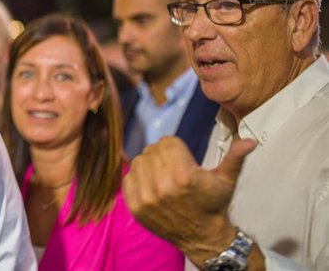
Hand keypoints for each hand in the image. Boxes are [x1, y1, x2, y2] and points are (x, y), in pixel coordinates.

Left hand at [123, 136, 256, 264]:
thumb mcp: (226, 180)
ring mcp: (146, 198)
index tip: (183, 158)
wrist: (203, 238)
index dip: (176, 147)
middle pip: (152, 150)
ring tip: (163, 175)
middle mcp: (162, 186)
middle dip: (163, 155)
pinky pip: (127, 179)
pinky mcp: (135, 207)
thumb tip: (251, 141)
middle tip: (173, 167)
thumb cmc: (213, 205)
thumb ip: (235, 157)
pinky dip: (137, 179)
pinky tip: (151, 185)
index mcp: (183, 175)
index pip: (167, 142)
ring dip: (149, 165)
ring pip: (138, 161)